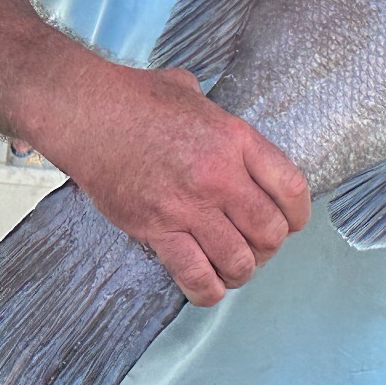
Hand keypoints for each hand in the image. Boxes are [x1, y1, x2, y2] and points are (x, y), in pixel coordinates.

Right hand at [34, 61, 311, 306]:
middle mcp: (219, 177)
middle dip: (270, 247)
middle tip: (257, 246)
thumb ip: (219, 119)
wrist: (87, 114)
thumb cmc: (136, 99)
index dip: (298, 215)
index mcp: (236, 140)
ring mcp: (188, 206)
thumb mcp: (194, 94)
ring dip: (242, 271)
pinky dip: (208, 290)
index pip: (292, 189)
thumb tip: (225, 132)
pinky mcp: (157, 229)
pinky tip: (208, 285)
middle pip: (270, 232)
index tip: (292, 222)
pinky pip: (196, 276)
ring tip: (233, 267)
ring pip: (239, 261)